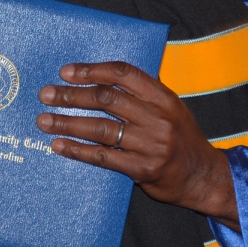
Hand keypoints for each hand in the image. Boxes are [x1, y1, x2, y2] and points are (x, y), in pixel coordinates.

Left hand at [37, 62, 239, 229]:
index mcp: (163, 97)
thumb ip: (143, 93)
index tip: (67, 72)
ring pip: (101, 129)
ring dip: (68, 123)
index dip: (92, 70)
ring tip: (44, 120)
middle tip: (47, 94)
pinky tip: (59, 146)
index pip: (123, 74)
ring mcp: (150, 145)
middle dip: (71, 96)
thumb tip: (100, 78)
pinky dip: (78, 151)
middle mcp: (157, 118)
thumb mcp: (171, 108)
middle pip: (106, 100)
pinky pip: (104, 157)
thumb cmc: (181, 137)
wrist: (203, 176)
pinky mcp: (142, 169)